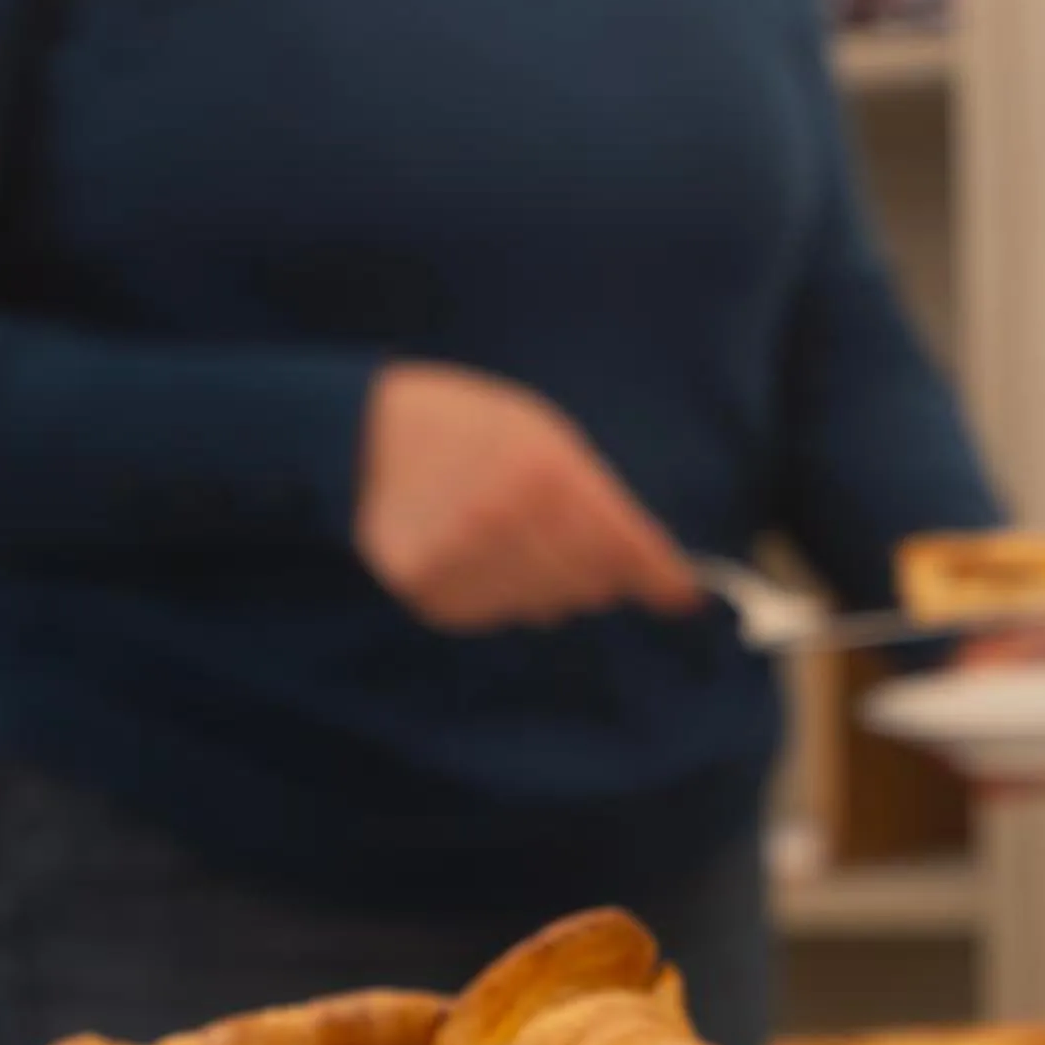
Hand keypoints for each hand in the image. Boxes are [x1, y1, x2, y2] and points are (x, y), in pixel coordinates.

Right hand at [354, 361, 698, 631]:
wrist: (363, 432)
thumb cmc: (469, 428)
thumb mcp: (543, 435)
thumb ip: (600, 497)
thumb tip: (651, 563)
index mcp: (546, 473)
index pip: (628, 549)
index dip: (662, 579)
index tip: (681, 595)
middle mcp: (507, 523)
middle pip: (593, 586)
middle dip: (598, 570)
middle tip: (567, 538)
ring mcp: (464, 561)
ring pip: (547, 607)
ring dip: (547, 583)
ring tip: (512, 537)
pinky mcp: (429, 592)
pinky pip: (497, 615)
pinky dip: (501, 593)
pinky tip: (478, 554)